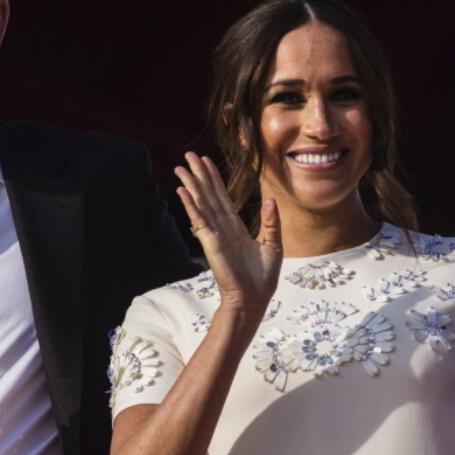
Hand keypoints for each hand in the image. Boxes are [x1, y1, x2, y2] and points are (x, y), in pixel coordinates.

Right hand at [175, 152, 281, 313]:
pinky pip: (199, 219)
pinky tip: (183, 190)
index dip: (214, 178)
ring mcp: (215, 234)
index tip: (206, 161)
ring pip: (201, 203)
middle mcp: (222, 227)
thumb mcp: (273, 245)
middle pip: (208, 195)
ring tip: (180, 167)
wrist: (254, 299)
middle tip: (188, 155)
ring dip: (191, 184)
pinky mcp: (211, 243)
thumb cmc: (263, 278)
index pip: (222, 197)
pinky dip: (191, 204)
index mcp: (236, 227)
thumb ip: (271, 222)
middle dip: (199, 174)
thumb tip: (270, 200)